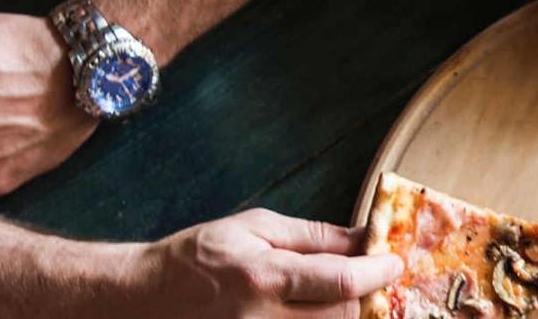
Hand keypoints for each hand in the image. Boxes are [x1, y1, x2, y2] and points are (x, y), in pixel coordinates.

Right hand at [131, 208, 401, 318]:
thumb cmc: (197, 257)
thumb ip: (313, 236)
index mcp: (263, 278)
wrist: (143, 299)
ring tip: (338, 294)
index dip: (376, 271)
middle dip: (362, 296)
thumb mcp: (254, 228)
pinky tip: (314, 310)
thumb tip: (363, 238)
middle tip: (368, 277)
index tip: (394, 261)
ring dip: (342, 314)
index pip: (340, 281)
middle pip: (342, 317)